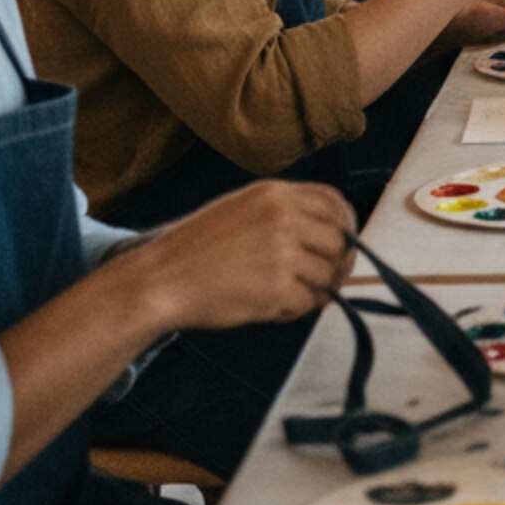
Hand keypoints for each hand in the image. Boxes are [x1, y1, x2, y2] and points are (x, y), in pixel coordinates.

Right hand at [128, 181, 354, 332]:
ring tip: (282, 297)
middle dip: (337, 265)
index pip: (335, 202)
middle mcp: (284, 217)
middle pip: (340, 241)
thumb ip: (284, 214)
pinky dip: (294, 310)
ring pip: (327, 275)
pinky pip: (307, 302)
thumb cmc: (195, 250)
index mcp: (275, 194)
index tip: (343, 244)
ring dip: (313, 291)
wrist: (158, 280)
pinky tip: (268, 308)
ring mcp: (283, 252)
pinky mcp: (277, 288)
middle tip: (323, 282)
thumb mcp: (242, 209)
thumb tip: (331, 235)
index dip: (346, 225)